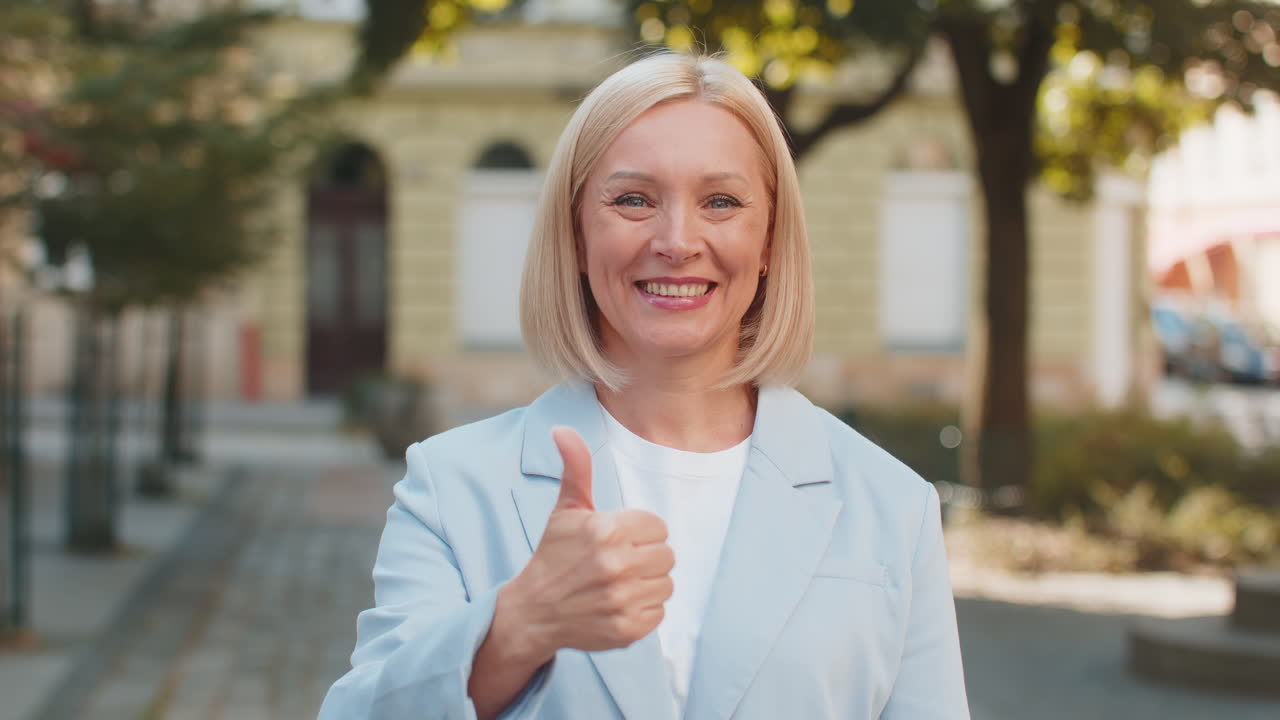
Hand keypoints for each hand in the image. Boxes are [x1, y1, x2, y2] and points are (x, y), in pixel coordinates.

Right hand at [500, 426, 674, 658]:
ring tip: (619, 583)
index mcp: (605, 530)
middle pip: (667, 555)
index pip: (657, 526)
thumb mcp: (565, 510)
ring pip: (667, 583)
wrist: (533, 612)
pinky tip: (619, 604)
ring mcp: (622, 600)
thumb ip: (576, 468)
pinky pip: (660, 612)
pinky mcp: (628, 629)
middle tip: (619, 562)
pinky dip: (644, 609)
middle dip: (646, 556)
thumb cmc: (554, 556)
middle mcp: (616, 565)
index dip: (639, 532)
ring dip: (647, 583)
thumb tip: (562, 429)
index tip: (616, 540)